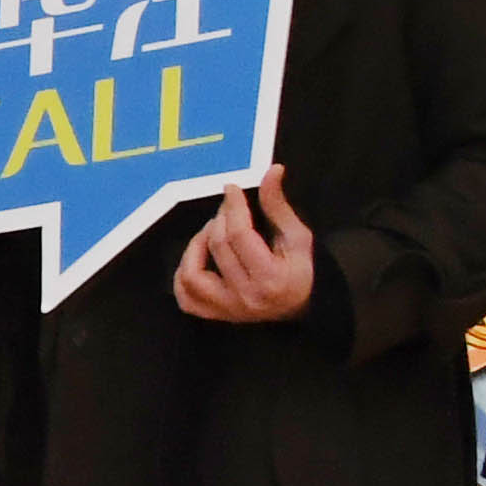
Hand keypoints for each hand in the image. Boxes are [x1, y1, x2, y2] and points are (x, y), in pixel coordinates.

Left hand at [172, 166, 315, 325]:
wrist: (302, 309)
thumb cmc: (301, 270)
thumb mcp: (298, 237)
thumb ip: (278, 206)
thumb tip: (272, 170)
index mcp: (271, 278)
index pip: (240, 235)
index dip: (233, 207)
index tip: (231, 188)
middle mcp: (246, 297)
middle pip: (218, 248)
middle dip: (220, 219)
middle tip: (227, 208)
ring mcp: (228, 310)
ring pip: (193, 274)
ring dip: (195, 246)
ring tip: (210, 232)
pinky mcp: (215, 316)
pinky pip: (186, 298)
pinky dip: (183, 276)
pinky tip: (194, 258)